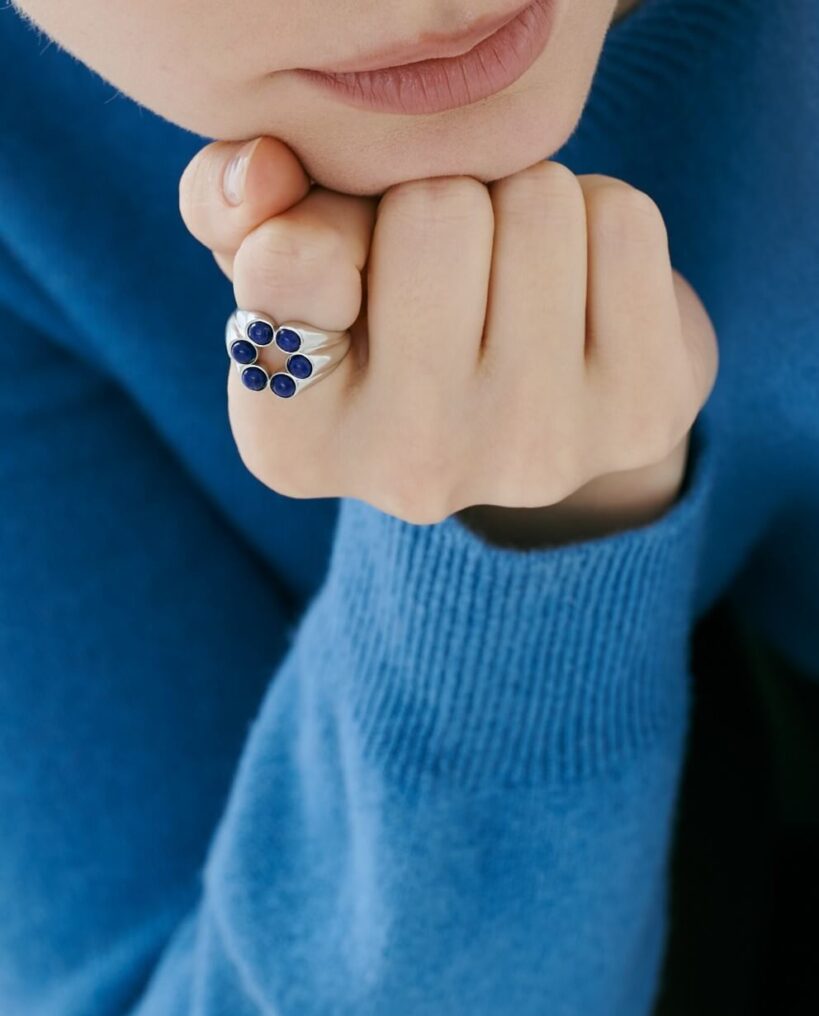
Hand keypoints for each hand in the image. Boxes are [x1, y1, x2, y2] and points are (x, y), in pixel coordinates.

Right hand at [179, 137, 717, 547]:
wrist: (528, 399)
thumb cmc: (388, 318)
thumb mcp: (288, 264)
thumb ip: (229, 205)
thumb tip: (263, 171)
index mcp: (293, 442)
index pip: (290, 262)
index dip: (332, 224)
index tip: (355, 272)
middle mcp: (410, 472)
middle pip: (434, 209)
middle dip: (444, 203)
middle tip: (453, 270)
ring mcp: (534, 455)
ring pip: (537, 203)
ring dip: (524, 210)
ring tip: (513, 282)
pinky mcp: (640, 416)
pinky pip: (624, 220)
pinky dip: (598, 225)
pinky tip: (578, 294)